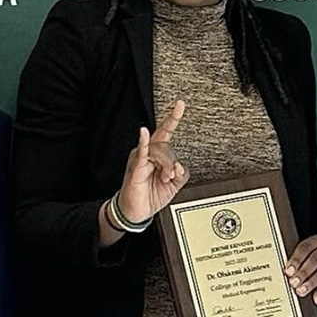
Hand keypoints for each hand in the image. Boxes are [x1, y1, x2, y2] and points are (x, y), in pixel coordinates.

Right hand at [117, 101, 188, 222]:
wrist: (137, 212)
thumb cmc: (152, 195)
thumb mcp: (174, 185)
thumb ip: (180, 173)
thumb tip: (179, 166)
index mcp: (157, 154)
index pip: (166, 131)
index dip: (173, 117)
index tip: (180, 104)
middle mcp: (148, 153)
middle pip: (166, 145)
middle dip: (171, 161)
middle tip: (170, 175)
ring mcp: (141, 158)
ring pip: (161, 152)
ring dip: (166, 168)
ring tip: (163, 180)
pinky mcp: (136, 167)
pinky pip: (142, 152)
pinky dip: (143, 142)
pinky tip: (143, 133)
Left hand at [284, 234, 316, 304]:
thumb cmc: (313, 255)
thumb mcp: (306, 252)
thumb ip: (297, 259)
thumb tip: (287, 272)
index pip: (305, 248)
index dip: (296, 260)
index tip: (288, 271)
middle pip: (315, 260)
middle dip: (303, 273)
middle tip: (294, 282)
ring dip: (311, 283)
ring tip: (301, 290)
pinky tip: (315, 298)